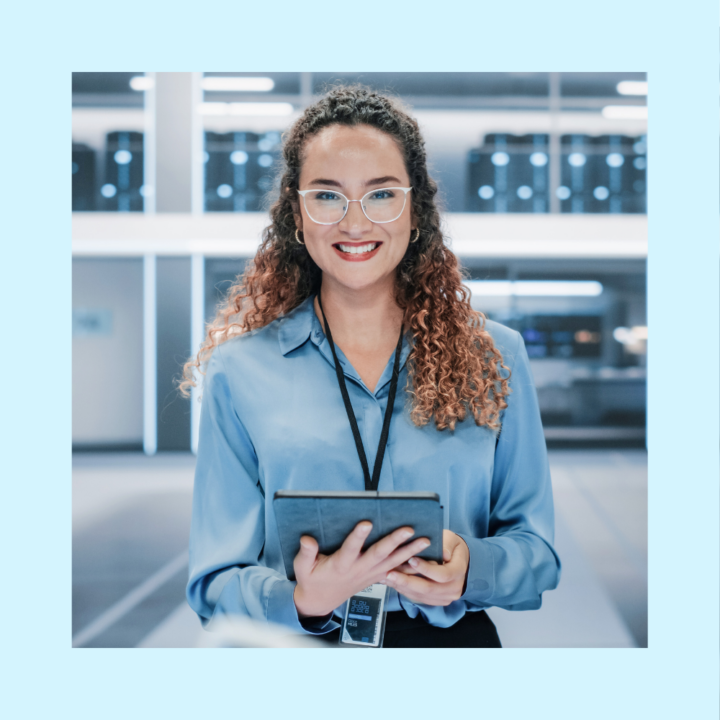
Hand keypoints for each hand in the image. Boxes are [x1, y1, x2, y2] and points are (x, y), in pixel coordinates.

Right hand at [293, 521, 430, 618]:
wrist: (321, 600)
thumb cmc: (312, 580)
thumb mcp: (302, 568)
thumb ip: (305, 553)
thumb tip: (307, 539)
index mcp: (340, 564)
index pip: (350, 549)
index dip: (358, 536)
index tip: (366, 522)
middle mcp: (358, 569)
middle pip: (379, 554)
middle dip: (394, 541)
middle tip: (408, 529)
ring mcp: (369, 574)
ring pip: (392, 561)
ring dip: (410, 551)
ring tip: (425, 540)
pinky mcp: (376, 576)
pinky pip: (395, 570)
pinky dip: (410, 563)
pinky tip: (424, 556)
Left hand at [383, 530, 469, 605]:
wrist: (459, 562)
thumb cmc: (453, 548)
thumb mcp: (452, 539)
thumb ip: (447, 544)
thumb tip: (443, 552)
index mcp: (459, 572)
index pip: (443, 574)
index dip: (426, 569)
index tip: (411, 559)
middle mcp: (454, 588)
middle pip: (428, 588)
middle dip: (407, 581)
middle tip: (390, 573)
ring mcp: (445, 597)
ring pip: (421, 595)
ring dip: (403, 587)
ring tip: (387, 578)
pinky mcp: (435, 600)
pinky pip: (418, 598)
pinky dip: (404, 591)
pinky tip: (392, 583)